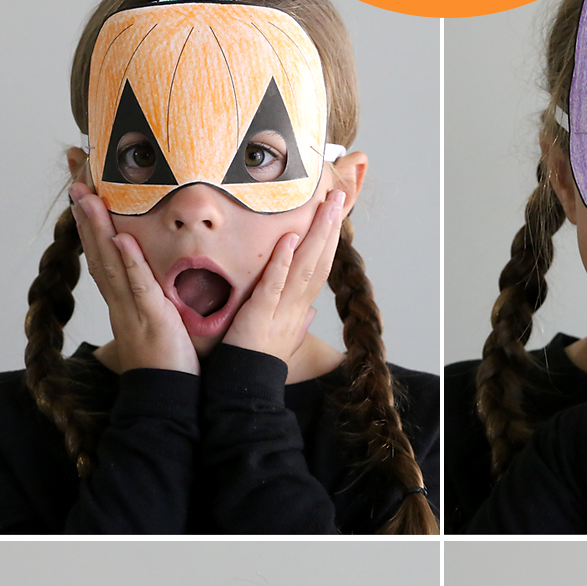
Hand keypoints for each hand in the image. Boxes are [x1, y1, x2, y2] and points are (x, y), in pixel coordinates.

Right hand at [70, 184, 198, 374]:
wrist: (166, 396)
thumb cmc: (166, 361)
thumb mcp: (157, 322)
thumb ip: (151, 299)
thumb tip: (154, 279)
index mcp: (123, 300)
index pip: (103, 255)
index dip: (91, 225)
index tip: (82, 193)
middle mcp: (120, 301)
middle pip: (97, 252)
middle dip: (85, 216)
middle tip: (75, 180)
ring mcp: (132, 309)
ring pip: (110, 264)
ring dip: (97, 229)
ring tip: (87, 197)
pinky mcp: (151, 319)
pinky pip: (138, 287)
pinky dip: (129, 263)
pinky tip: (122, 239)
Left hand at [222, 188, 346, 362]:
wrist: (246, 389)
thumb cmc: (256, 363)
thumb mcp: (281, 339)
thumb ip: (296, 322)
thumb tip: (311, 312)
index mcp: (299, 311)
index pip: (319, 269)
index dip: (329, 241)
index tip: (336, 215)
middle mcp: (297, 308)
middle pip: (319, 262)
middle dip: (330, 228)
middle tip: (340, 196)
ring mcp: (281, 310)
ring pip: (305, 268)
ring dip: (316, 235)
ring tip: (327, 206)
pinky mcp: (260, 314)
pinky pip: (275, 284)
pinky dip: (282, 261)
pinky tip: (289, 238)